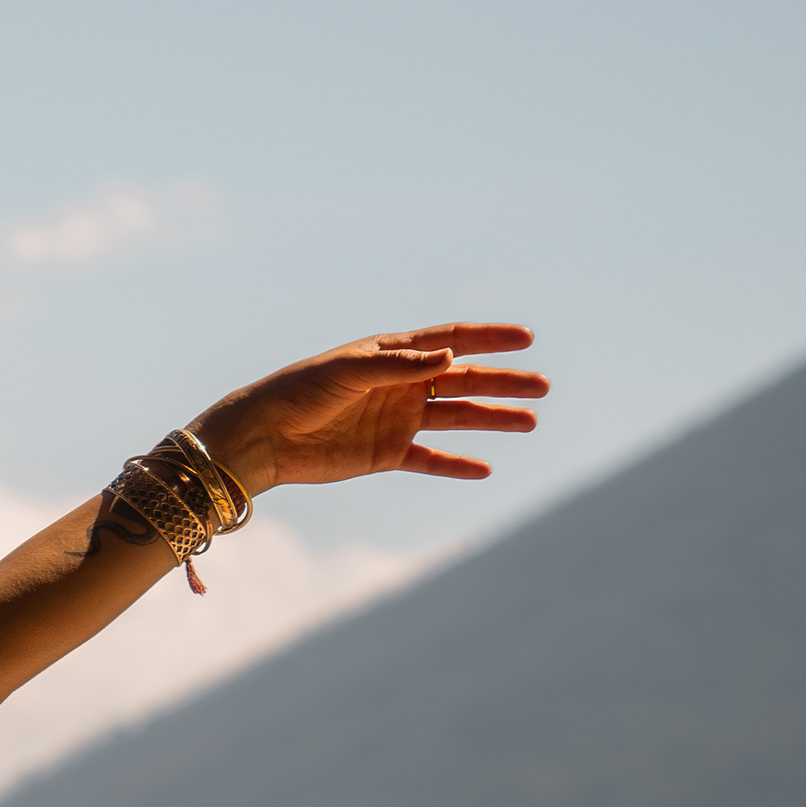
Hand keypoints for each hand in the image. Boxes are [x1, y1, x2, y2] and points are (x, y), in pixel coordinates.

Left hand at [194, 324, 546, 492]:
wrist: (262, 436)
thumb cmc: (299, 391)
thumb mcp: (349, 371)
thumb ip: (399, 364)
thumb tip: (450, 354)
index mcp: (392, 354)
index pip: (450, 341)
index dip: (489, 338)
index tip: (526, 339)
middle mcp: (401, 385)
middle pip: (463, 380)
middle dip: (503, 382)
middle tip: (542, 386)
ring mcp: (396, 419)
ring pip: (456, 418)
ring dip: (493, 420)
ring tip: (530, 422)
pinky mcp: (386, 454)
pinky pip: (430, 458)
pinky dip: (456, 463)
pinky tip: (485, 467)